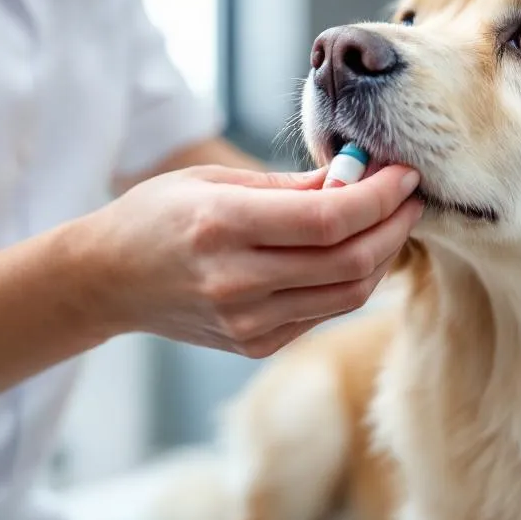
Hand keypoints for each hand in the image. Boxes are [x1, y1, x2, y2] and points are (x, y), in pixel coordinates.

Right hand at [74, 164, 423, 356]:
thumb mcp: (216, 180)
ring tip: (391, 222)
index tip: (406, 174)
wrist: (108, 280)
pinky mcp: (255, 345)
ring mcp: (247, 322)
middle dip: (395, 226)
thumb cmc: (159, 215)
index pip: (331, 218)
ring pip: (348, 294)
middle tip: (412, 197)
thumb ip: (292, 184)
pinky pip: (324, 312)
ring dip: (382, 256)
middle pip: (351, 261)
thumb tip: (359, 175)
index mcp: (223, 227)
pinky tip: (355, 252)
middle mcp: (237, 281)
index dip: (381, 197)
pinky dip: (350, 281)